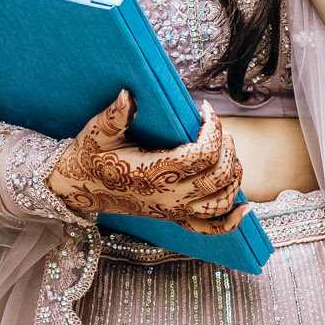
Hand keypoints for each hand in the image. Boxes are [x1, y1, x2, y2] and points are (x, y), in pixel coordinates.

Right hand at [47, 90, 249, 235]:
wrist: (78, 188)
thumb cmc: (89, 156)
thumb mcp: (97, 133)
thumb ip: (115, 115)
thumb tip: (129, 95)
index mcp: (153, 173)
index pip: (202, 154)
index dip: (213, 129)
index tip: (205, 109)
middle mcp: (168, 196)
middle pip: (218, 176)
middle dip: (227, 147)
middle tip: (216, 127)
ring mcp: (173, 210)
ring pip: (221, 200)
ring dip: (234, 175)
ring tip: (227, 151)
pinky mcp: (173, 217)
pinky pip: (210, 229)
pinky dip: (232, 222)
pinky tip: (246, 208)